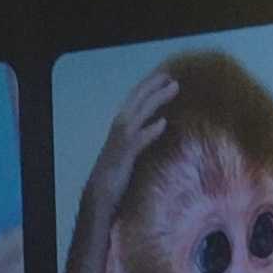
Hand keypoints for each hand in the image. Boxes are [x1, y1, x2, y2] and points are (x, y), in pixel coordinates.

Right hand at [76, 68, 180, 248]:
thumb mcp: (130, 150)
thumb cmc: (116, 175)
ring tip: (173, 89)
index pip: (135, 100)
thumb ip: (142, 135)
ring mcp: (120, 141)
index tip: (164, 78)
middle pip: (137, 100)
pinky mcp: (124, 156)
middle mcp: (118, 128)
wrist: (99, 196)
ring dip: (156, 99)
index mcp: (120, 126)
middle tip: (171, 77)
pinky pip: (138, 140)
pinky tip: (162, 124)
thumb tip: (161, 124)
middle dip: (154, 86)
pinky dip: (149, 131)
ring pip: (140, 113)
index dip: (149, 87)